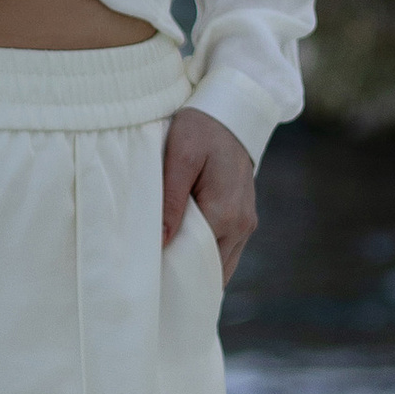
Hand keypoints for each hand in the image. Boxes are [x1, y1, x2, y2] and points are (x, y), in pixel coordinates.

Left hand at [163, 107, 255, 288]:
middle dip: (185, 277)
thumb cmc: (202, 129)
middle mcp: (241, 225)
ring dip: (197, 269)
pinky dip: (207, 257)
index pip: (195, 260)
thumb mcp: (180, 157)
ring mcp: (246, 223)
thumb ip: (171, 200)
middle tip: (153, 280)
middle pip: (211, 270)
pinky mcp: (245, 218)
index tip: (148, 277)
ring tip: (167, 271)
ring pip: (221, 264)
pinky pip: (226, 250)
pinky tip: (184, 254)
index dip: (172, 271)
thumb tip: (162, 241)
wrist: (232, 113)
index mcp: (224, 214)